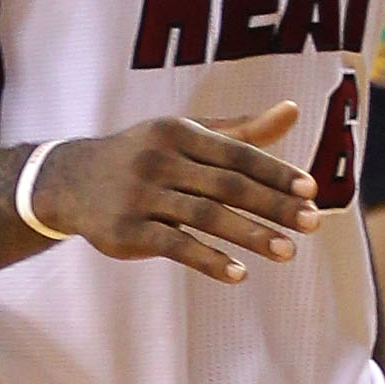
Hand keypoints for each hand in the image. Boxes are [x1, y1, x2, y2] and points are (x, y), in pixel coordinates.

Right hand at [32, 101, 320, 282]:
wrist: (71, 180)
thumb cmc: (144, 155)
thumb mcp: (186, 135)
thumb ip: (241, 131)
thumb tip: (294, 110)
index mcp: (179, 132)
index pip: (237, 153)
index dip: (275, 172)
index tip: (311, 191)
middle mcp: (160, 159)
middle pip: (227, 185)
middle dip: (273, 205)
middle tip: (313, 223)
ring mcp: (141, 196)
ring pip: (205, 216)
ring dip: (250, 235)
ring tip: (288, 251)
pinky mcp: (127, 231)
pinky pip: (175, 245)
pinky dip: (208, 260)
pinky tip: (239, 273)